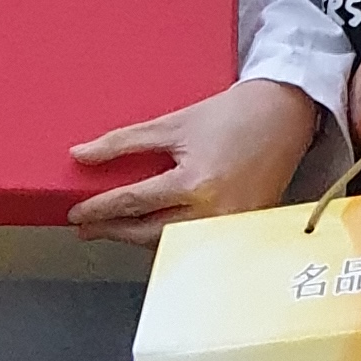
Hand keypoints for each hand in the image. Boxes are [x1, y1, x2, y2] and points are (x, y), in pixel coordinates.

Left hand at [65, 80, 320, 241]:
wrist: (283, 115)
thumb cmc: (231, 115)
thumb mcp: (173, 124)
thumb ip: (124, 142)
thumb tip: (81, 155)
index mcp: (195, 184)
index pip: (134, 203)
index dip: (99, 209)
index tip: (77, 212)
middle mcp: (214, 213)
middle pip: (148, 233)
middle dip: (113, 232)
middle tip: (86, 228)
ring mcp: (230, 227)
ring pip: (171, 245)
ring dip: (139, 240)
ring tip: (115, 229)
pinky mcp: (242, 229)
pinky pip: (195, 243)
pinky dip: (170, 239)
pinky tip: (152, 231)